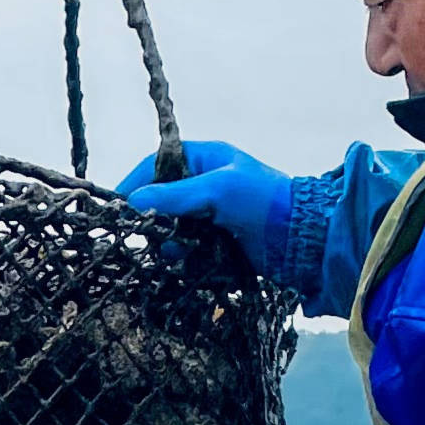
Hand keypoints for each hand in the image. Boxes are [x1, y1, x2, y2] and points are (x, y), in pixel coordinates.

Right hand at [115, 141, 293, 277]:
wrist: (304, 240)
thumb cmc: (264, 201)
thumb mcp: (217, 190)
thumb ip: (174, 196)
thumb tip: (133, 203)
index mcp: (206, 160)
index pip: (157, 165)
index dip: (136, 183)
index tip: (119, 206)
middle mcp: (207, 185)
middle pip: (162, 201)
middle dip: (154, 219)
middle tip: (150, 234)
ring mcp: (213, 216)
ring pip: (173, 229)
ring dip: (171, 243)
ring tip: (177, 252)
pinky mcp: (220, 244)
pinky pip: (189, 251)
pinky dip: (187, 259)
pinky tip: (193, 264)